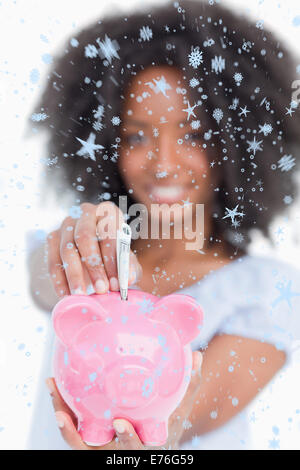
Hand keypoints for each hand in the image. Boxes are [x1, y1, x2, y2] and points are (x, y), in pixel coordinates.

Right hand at [45, 201, 141, 297]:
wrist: (95, 254)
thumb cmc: (115, 255)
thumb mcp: (126, 260)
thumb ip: (129, 267)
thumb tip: (129, 278)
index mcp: (108, 212)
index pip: (109, 233)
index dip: (113, 260)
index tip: (117, 284)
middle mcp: (86, 213)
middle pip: (85, 237)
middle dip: (94, 266)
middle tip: (101, 290)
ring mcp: (67, 224)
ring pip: (66, 249)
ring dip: (74, 275)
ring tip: (82, 296)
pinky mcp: (53, 238)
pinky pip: (53, 260)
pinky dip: (59, 280)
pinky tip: (65, 295)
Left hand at [45, 351, 202, 449]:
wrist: (150, 448)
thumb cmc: (165, 430)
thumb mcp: (178, 413)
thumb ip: (189, 386)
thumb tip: (198, 356)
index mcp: (140, 447)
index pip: (133, 449)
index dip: (126, 440)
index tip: (121, 424)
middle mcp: (115, 452)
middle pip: (94, 451)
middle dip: (79, 439)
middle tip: (67, 417)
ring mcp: (98, 448)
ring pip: (74, 439)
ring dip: (61, 416)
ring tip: (53, 389)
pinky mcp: (86, 439)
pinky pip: (71, 427)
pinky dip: (61, 407)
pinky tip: (54, 385)